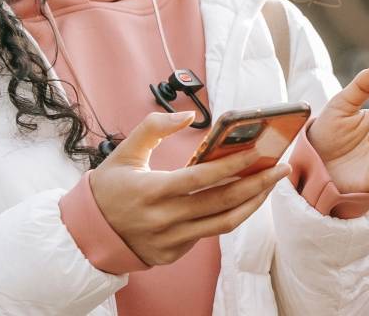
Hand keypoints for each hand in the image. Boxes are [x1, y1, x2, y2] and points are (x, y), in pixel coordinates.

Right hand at [89, 111, 290, 265]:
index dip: (232, 166)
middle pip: (222, 203)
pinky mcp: (174, 253)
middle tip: (281, 168)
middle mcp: (164, 219)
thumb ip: (152, 127)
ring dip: (253, 203)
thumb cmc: (108, 188)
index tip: (259, 153)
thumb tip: (187, 116)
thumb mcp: (123, 152)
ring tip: (271, 184)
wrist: (87, 235)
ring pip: (224, 224)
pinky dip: (230, 215)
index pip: (201, 179)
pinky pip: (210, 233)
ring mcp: (171, 240)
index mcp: (152, 192)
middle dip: (257, 185)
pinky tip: (246, 198)